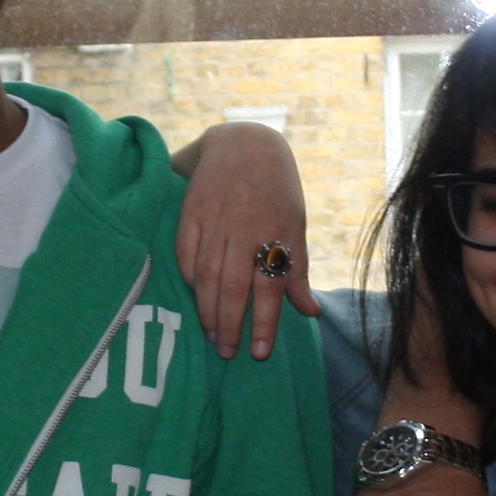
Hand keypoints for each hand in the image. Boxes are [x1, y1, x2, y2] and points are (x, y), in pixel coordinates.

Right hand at [175, 120, 317, 359]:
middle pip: (233, 287)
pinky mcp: (191, 211)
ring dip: (207, 309)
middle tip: (227, 352)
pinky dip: (187, 277)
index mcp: (276, 234)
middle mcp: (245, 229)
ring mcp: (215, 220)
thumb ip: (297, 270)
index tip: (258, 353)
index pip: (270, 288)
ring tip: (210, 334)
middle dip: (230, 324)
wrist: (244, 143)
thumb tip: (309, 312)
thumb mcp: (295, 225)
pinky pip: (185, 252)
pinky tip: (193, 297)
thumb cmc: (277, 190)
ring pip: (206, 274)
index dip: (264, 323)